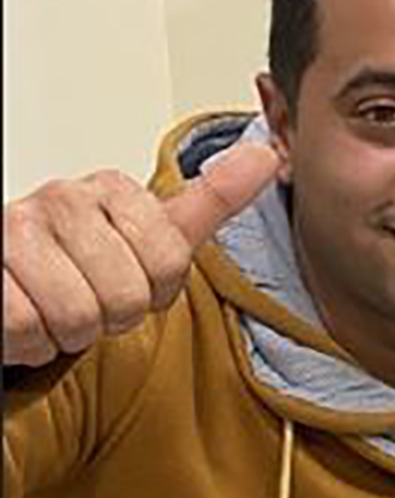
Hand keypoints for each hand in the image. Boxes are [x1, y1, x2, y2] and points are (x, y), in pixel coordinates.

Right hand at [3, 141, 279, 366]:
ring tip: (53, 311)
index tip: (128, 282)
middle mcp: (60, 199)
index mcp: (109, 190)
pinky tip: (24, 319)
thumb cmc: (77, 267)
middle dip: (107, 318)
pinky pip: (25, 326)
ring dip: (65, 333)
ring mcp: (12, 229)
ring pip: (75, 315)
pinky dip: (26, 341)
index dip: (152, 293)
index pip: (169, 261)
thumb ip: (210, 202)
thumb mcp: (152, 235)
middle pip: (124, 295)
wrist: (7, 287)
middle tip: (87, 303)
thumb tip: (267, 156)